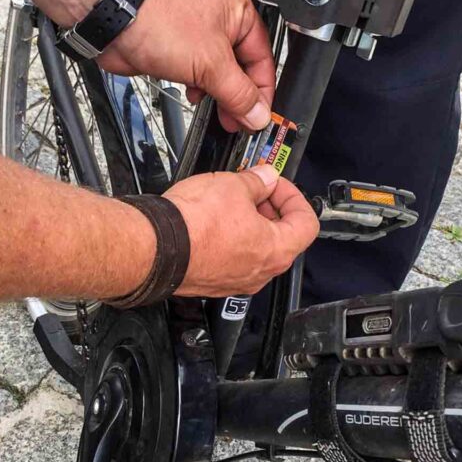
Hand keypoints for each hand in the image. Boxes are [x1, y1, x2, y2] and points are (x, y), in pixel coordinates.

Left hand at [98, 0, 275, 132]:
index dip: (262, 91)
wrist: (118, 25)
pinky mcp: (182, 51)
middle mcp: (223, 22)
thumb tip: (257, 114)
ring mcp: (201, 37)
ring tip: (220, 113)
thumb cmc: (160, 24)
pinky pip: (201, 76)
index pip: (263, 59)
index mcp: (239, 14)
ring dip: (220, 95)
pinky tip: (195, 96)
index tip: (259, 116)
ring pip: (221, 75)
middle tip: (240, 121)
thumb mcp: (211, 65)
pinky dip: (201, 89)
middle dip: (240, 97)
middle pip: (243, 69)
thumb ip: (238, 94)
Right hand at [164, 165, 318, 296]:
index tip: (277, 184)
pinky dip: (229, 239)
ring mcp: (236, 281)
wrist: (155, 249)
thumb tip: (264, 178)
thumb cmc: (194, 225)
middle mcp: (260, 272)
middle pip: (282, 238)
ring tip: (229, 201)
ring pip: (255, 249)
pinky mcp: (213, 282)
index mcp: (276, 250)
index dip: (294, 197)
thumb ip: (257, 181)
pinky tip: (213, 220)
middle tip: (254, 189)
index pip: (306, 224)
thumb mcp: (233, 186)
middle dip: (270, 208)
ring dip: (249, 223)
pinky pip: (232, 259)